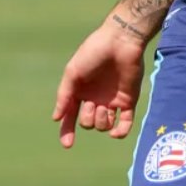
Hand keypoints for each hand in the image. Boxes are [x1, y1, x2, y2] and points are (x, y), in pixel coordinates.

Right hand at [52, 20, 146, 147]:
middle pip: (87, 123)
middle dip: (87, 119)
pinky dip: (121, 131)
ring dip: (101, 122)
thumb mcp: (72, 72)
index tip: (68, 144)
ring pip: (104, 126)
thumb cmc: (94, 52)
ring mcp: (112, 100)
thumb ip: (64, 95)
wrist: (120, 41)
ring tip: (104, 107)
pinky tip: (115, 132)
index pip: (70, 117)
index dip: (67, 132)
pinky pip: (125, 123)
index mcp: (80, 92)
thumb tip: (56, 118)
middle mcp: (95, 99)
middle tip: (92, 104)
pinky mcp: (129, 99)